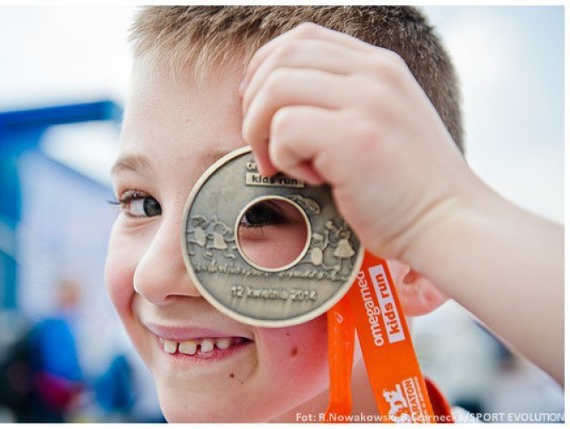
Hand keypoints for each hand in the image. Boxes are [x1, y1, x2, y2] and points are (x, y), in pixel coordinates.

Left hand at [240, 22, 480, 261]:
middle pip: (281, 57)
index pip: (302, 38)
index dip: (266, 68)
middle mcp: (375, 74)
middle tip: (262, 144)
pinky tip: (312, 178)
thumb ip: (344, 101)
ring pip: (275, 87)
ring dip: (260, 130)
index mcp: (379, 67)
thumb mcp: (384, 123)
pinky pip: (285, 127)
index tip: (259, 108)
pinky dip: (283, 156)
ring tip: (280, 164)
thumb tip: (277, 100)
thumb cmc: (408, 187)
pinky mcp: (355, 137)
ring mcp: (368, 102)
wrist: (449, 224)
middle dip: (253, 102)